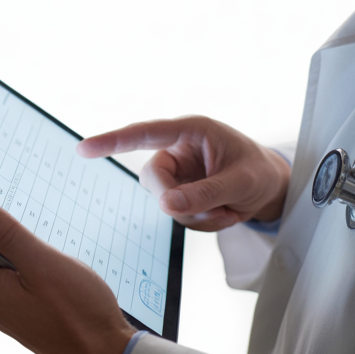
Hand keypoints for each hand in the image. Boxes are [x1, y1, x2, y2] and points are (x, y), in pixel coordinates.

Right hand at [77, 115, 289, 231]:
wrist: (270, 186)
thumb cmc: (259, 172)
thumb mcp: (240, 183)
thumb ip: (205, 193)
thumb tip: (166, 205)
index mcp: (190, 131)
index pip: (144, 133)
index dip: (112, 141)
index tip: (84, 149)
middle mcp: (177, 149)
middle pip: (153, 180)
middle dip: (179, 202)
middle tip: (214, 211)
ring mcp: (176, 172)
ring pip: (163, 202)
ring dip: (195, 216)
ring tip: (227, 210)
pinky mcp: (179, 192)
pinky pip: (176, 214)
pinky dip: (200, 222)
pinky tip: (222, 213)